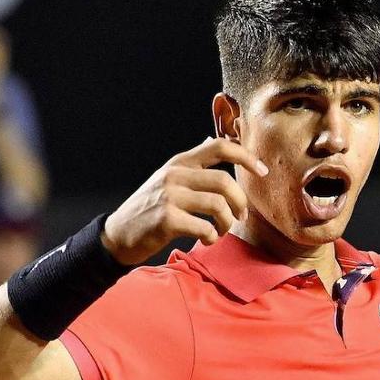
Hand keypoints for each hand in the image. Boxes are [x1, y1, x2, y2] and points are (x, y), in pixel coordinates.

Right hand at [102, 137, 268, 265]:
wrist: (117, 235)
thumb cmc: (149, 209)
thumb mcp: (167, 179)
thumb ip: (192, 164)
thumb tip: (211, 141)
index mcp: (179, 163)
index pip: (219, 147)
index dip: (246, 157)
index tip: (262, 171)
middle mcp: (174, 175)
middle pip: (225, 181)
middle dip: (241, 203)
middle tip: (241, 217)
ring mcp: (170, 196)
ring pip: (218, 205)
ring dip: (227, 223)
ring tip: (220, 232)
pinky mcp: (167, 219)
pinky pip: (205, 227)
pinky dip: (212, 237)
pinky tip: (204, 239)